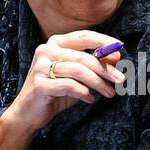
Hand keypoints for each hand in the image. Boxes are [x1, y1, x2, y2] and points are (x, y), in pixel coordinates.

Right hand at [8, 30, 124, 132]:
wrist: (29, 112)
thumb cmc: (56, 91)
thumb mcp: (78, 76)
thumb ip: (94, 64)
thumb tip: (117, 55)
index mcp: (55, 43)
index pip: (83, 37)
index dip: (103, 41)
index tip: (120, 48)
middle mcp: (46, 51)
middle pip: (83, 56)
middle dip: (105, 69)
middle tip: (120, 79)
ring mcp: (41, 67)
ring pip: (78, 71)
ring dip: (98, 83)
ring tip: (109, 93)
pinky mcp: (40, 84)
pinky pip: (70, 86)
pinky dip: (84, 93)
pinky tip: (90, 99)